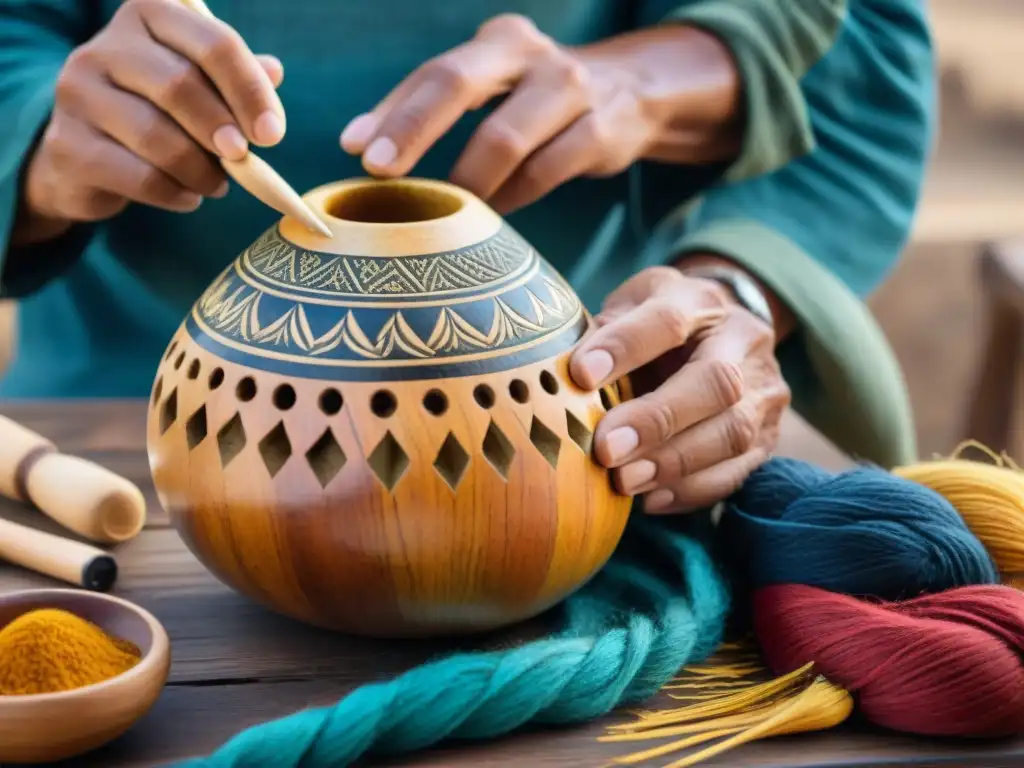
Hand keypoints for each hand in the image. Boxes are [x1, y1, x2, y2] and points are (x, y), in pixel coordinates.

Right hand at [17, 0, 285, 243]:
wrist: (85, 159)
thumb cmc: (156, 113)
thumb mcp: (198, 86)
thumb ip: (233, 79)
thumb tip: (273, 72)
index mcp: (148, 17)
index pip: (212, 43)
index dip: (249, 91)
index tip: (272, 134)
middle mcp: (103, 47)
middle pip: (179, 85)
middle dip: (222, 128)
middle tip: (243, 158)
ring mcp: (77, 94)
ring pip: (156, 136)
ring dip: (201, 170)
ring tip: (217, 183)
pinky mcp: (68, 146)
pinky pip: (139, 176)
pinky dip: (176, 193)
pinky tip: (189, 197)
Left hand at [340, 14, 739, 213]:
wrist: (634, 92)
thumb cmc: (537, 97)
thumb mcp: (494, 83)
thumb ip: (437, 104)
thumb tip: (358, 142)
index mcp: (499, 41)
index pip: (434, 71)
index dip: (392, 109)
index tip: (352, 146)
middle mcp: (534, 55)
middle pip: (459, 84)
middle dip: (412, 129)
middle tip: (377, 170)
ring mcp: (572, 90)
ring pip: (504, 142)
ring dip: (466, 182)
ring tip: (442, 209)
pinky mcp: (601, 131)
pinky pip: (543, 174)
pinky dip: (510, 199)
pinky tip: (490, 216)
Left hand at [569, 266, 790, 512]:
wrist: (718, 332)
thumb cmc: (652, 327)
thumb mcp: (626, 311)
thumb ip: (600, 337)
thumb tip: (554, 377)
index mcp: (699, 300)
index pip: (669, 319)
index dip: (626, 346)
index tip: (581, 374)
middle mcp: (743, 339)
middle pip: (717, 381)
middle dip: (658, 419)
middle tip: (606, 449)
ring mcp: (765, 388)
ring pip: (733, 431)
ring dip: (673, 463)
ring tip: (623, 481)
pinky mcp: (769, 435)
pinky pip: (737, 472)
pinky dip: (690, 490)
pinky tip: (650, 498)